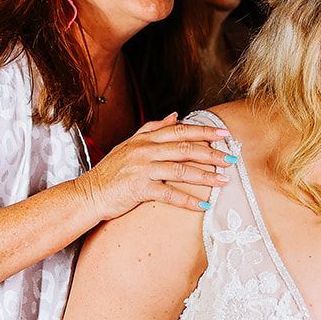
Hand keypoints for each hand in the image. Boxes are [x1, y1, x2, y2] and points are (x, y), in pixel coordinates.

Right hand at [77, 114, 234, 219]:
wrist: (89, 194)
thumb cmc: (111, 172)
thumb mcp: (129, 145)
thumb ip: (152, 129)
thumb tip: (175, 115)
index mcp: (145, 139)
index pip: (180, 130)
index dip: (204, 131)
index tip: (224, 133)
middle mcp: (145, 150)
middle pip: (185, 148)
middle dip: (211, 152)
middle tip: (231, 157)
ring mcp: (142, 169)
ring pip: (180, 169)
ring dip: (205, 175)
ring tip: (224, 180)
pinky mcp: (138, 189)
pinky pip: (168, 193)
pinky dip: (188, 199)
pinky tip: (204, 204)